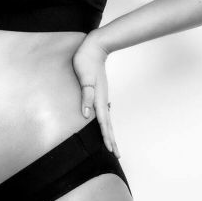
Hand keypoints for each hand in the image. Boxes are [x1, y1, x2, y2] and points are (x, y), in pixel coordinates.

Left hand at [72, 34, 120, 158]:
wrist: (94, 46)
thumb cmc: (86, 60)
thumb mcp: (84, 78)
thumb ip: (86, 96)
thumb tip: (87, 115)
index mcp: (98, 98)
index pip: (103, 122)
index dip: (106, 137)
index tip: (111, 150)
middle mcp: (101, 98)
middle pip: (107, 123)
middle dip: (111, 139)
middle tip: (116, 154)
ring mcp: (101, 95)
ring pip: (106, 117)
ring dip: (109, 131)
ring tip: (111, 143)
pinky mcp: (98, 91)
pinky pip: (103, 110)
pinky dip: (104, 120)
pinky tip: (103, 122)